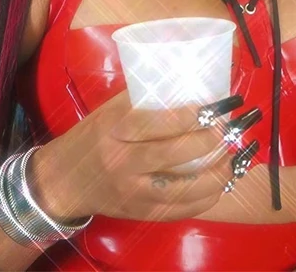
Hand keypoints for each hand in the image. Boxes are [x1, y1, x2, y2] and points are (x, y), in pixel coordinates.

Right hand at [32, 91, 260, 223]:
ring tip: (231, 158)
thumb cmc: (91, 137)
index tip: (212, 106)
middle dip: (207, 141)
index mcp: (114, 128)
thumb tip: (184, 82)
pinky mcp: (141, 213)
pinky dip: (205, 199)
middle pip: (172, 154)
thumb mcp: (109, 111)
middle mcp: (123, 161)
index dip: (188, 115)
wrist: (64, 180)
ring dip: (214, 174)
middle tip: (226, 129)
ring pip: (182, 188)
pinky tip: (219, 185)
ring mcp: (132, 191)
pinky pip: (180, 210)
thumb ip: (141, 100)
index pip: (155, 121)